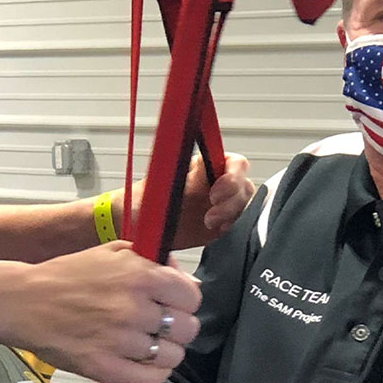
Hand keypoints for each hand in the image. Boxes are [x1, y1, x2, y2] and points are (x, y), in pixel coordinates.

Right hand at [0, 242, 200, 382]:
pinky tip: (144, 363)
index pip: (192, 297)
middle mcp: (134, 307)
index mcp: (139, 275)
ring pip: (173, 356)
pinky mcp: (105, 367)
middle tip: (162, 326)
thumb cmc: (69, 276)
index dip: (186, 302)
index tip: (174, 304)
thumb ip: (152, 261)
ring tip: (150, 345)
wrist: (25, 302)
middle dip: (178, 327)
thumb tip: (186, 281)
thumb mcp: (112, 252)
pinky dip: (154, 373)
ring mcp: (120, 340)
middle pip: (187, 329)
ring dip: (166, 352)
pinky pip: (151, 378)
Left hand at [131, 154, 254, 250]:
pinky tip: (218, 233)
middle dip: (232, 202)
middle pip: (244, 187)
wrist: (137, 227)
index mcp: (206, 166)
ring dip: (232, 217)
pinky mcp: (220, 227)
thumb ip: (177, 168)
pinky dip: (234, 230)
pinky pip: (239, 226)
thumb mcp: (160, 182)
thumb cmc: (143, 200)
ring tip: (210, 225)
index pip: (235, 164)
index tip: (214, 193)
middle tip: (210, 216)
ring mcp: (221, 206)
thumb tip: (184, 149)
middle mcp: (217, 184)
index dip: (232, 177)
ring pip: (245, 207)